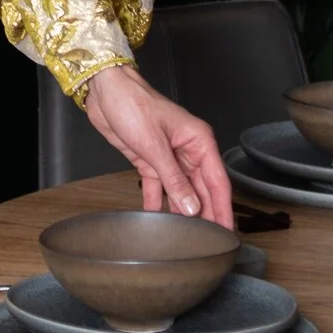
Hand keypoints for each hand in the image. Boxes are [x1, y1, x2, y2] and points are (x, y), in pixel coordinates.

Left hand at [82, 65, 233, 228]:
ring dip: (182, 211)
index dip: (223, 208)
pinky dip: (156, 202)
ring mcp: (169, 156)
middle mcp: (188, 150)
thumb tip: (192, 206)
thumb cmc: (133, 104)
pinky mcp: (149, 160)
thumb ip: (174, 179)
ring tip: (185, 235)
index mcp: (199, 141)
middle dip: (205, 214)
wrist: (106, 92)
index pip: (218, 182)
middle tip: (208, 241)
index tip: (226, 231)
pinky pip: (157, 186)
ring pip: (181, 190)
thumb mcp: (155, 145)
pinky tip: (156, 219)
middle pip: (202, 189)